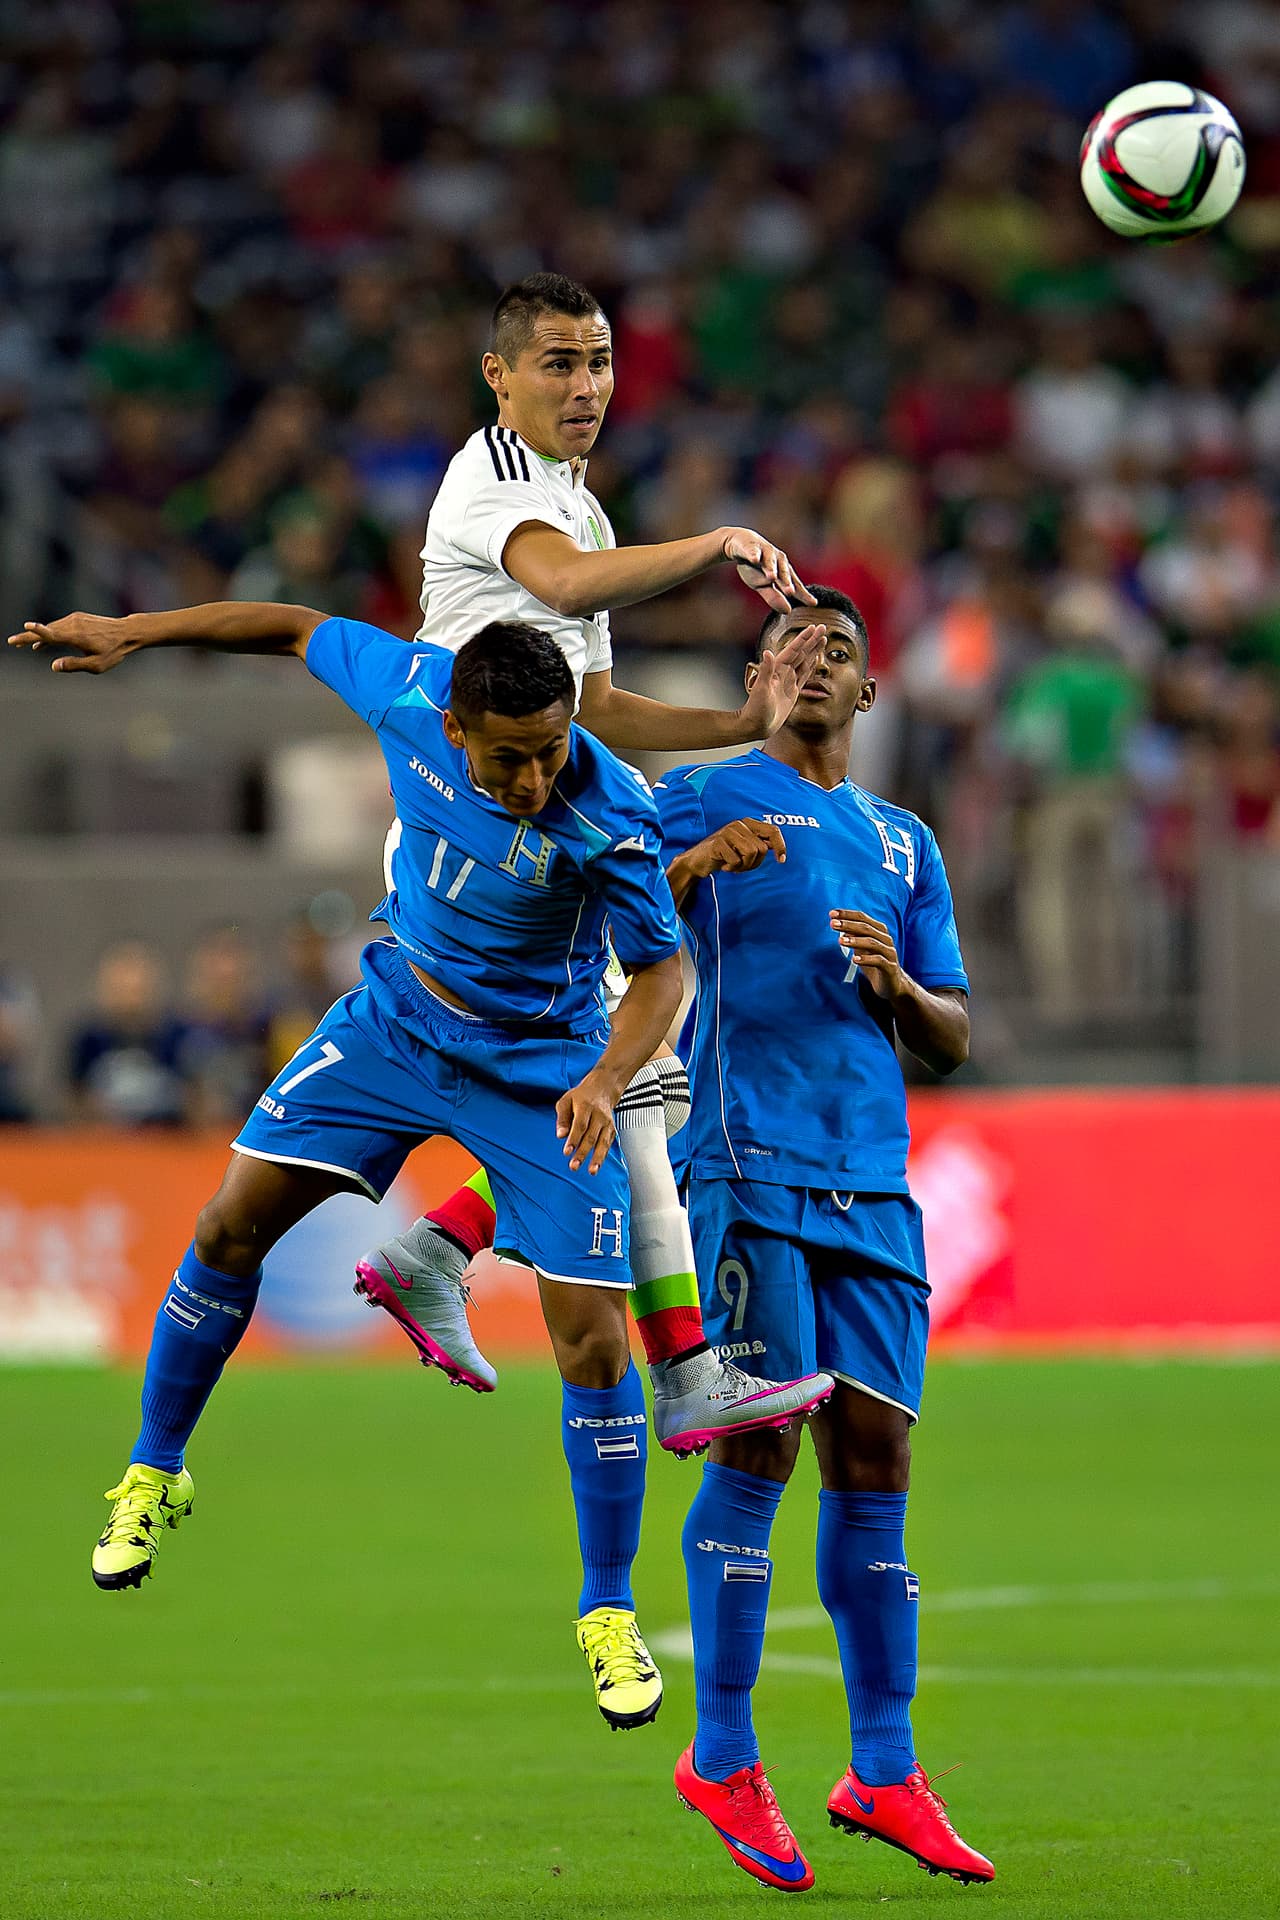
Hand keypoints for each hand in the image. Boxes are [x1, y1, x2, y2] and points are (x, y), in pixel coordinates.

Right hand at [7, 613, 136, 673]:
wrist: (127, 632)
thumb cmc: (113, 651)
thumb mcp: (96, 665)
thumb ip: (74, 665)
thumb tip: (54, 666)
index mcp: (77, 637)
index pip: (53, 634)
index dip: (39, 632)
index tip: (27, 626)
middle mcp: (74, 625)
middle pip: (46, 630)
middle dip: (28, 636)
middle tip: (12, 641)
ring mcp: (75, 619)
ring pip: (51, 628)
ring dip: (37, 635)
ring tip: (23, 643)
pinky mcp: (77, 617)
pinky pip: (58, 626)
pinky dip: (49, 633)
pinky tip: (42, 643)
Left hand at [556, 1066, 624, 1174]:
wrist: (602, 1089)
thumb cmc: (581, 1096)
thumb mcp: (565, 1101)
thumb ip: (562, 1118)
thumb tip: (560, 1135)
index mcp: (585, 1106)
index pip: (580, 1125)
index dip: (574, 1139)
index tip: (567, 1152)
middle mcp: (599, 1115)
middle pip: (591, 1136)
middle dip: (582, 1153)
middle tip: (574, 1166)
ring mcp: (607, 1123)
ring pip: (603, 1142)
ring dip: (597, 1158)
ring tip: (592, 1171)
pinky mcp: (612, 1129)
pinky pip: (608, 1144)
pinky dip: (603, 1155)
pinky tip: (597, 1165)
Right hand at [687, 818, 786, 880]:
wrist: (698, 861)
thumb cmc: (724, 855)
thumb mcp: (745, 848)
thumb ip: (760, 845)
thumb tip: (779, 850)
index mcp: (748, 823)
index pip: (773, 830)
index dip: (780, 846)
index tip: (781, 861)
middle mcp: (739, 824)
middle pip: (762, 848)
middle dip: (754, 863)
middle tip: (742, 866)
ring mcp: (728, 831)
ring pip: (751, 853)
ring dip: (743, 866)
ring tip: (733, 865)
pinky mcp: (718, 842)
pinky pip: (736, 860)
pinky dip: (732, 868)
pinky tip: (723, 865)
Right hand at [721, 528, 815, 614]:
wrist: (739, 544)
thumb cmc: (754, 567)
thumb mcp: (762, 585)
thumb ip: (774, 597)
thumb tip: (788, 611)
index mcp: (783, 571)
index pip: (794, 584)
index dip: (802, 594)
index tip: (813, 603)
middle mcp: (778, 560)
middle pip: (783, 572)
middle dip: (786, 581)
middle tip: (790, 592)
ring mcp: (765, 552)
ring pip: (769, 560)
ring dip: (771, 568)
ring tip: (771, 577)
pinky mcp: (751, 546)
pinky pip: (752, 550)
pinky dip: (753, 554)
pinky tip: (754, 559)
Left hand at [738, 623, 823, 737]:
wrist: (756, 725)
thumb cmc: (756, 709)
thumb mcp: (761, 689)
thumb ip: (766, 671)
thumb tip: (768, 652)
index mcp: (777, 669)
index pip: (793, 650)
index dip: (804, 638)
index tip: (813, 627)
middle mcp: (783, 672)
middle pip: (802, 652)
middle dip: (812, 640)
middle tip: (823, 627)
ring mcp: (788, 681)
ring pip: (805, 661)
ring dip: (814, 650)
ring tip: (823, 639)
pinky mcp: (793, 691)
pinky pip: (804, 675)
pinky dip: (811, 666)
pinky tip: (815, 659)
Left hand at [830, 909, 905, 998]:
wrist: (891, 983)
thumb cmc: (874, 962)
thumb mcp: (862, 947)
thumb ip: (853, 935)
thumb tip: (837, 924)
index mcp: (879, 931)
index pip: (863, 918)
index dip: (847, 915)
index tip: (831, 914)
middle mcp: (886, 939)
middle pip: (867, 928)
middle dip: (848, 925)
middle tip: (833, 924)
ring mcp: (889, 953)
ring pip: (872, 943)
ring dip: (855, 941)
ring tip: (841, 941)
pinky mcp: (890, 967)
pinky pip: (879, 961)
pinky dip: (866, 959)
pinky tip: (854, 959)